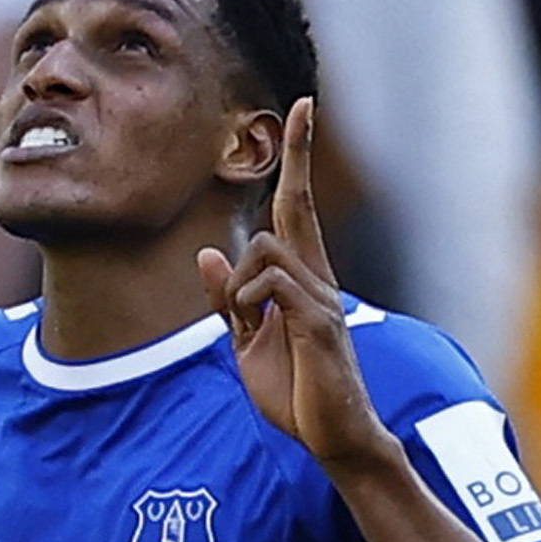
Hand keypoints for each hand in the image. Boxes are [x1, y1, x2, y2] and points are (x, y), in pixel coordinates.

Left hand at [197, 99, 391, 469]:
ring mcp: (321, 297)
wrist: (333, 438)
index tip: (300, 112)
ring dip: (238, 282)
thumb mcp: (247, 343)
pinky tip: (252, 326)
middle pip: (296, 205)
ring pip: (266, 248)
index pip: (296, 210)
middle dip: (299, 153)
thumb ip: (227, 301)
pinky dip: (248, 299)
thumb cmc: (296, 393)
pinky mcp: (319, 323)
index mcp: (301, 280)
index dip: (297, 162)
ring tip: (244, 323)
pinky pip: (273, 284)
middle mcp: (317, 279)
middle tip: (301, 103)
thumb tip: (208, 253)